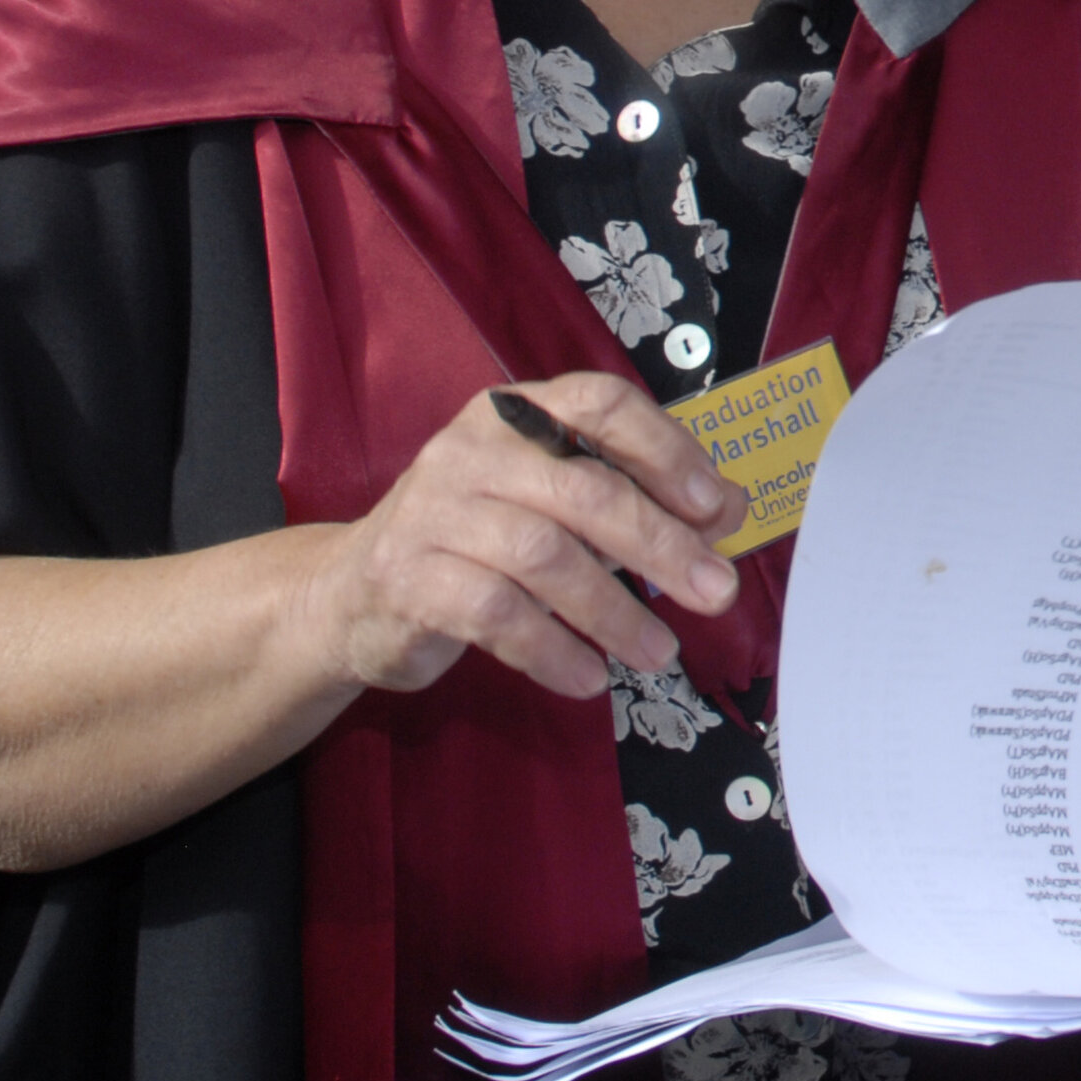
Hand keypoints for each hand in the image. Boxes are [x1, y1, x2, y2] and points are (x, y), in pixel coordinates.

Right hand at [293, 376, 749, 702]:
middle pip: (585, 490)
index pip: (601, 403)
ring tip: (659, 652)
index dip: (665, 450)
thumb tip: (729, 511)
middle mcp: (471, 449)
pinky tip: (588, 677)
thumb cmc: (476, 542)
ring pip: (545, 557)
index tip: (715, 504)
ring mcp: (433, 510)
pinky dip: (552, 650)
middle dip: (662, 545)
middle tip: (716, 592)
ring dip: (614, 611)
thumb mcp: (554, 506)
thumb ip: (636, 498)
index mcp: (518, 413)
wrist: (351, 595)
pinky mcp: (408, 577)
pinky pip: (496, 615)